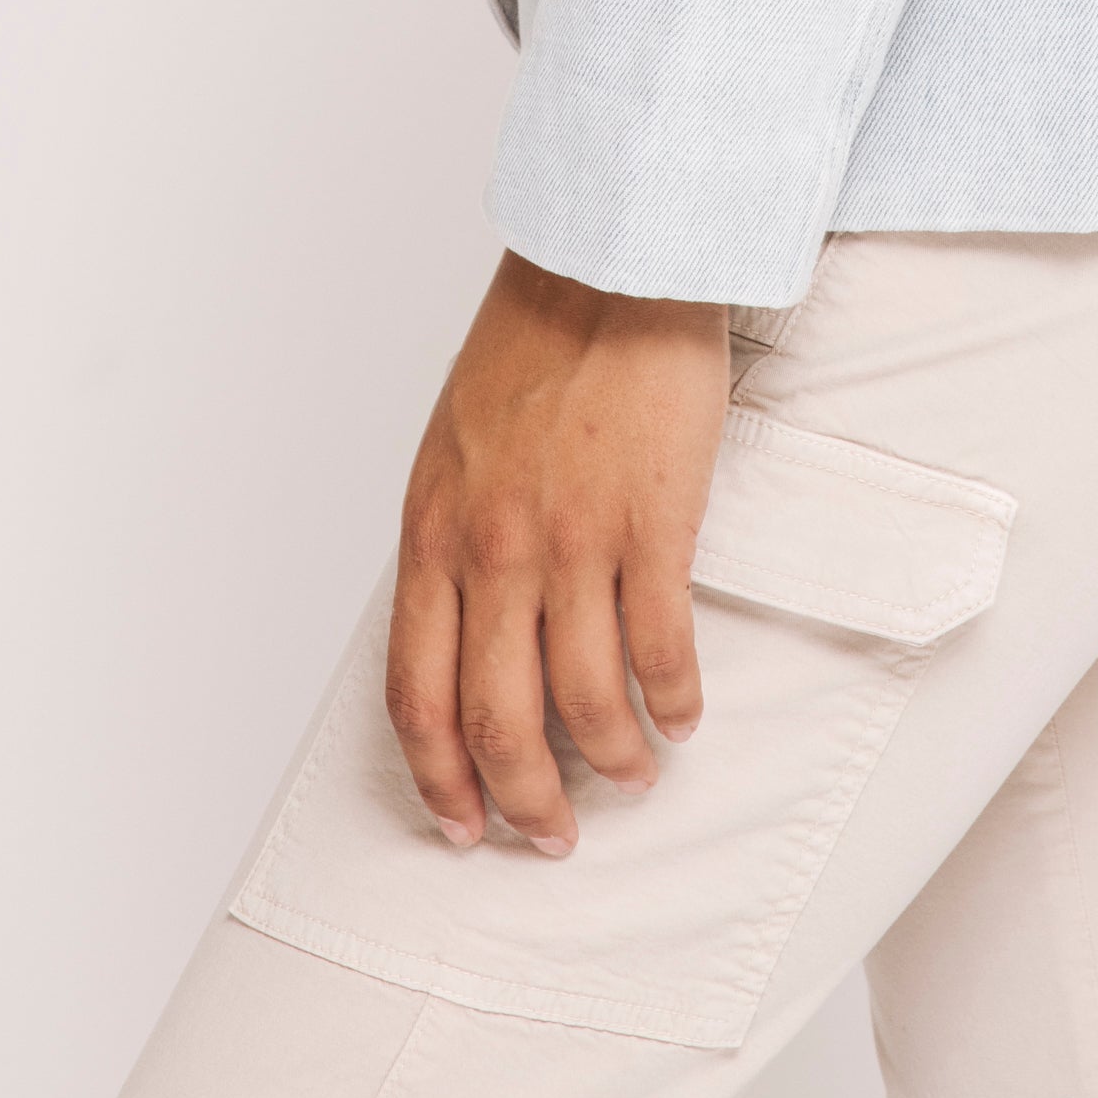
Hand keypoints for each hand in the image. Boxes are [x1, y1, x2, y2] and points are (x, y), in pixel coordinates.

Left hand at [386, 249, 727, 853]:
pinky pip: (660, 648)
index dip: (439, 778)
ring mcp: (572, 539)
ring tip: (632, 774)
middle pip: (497, 721)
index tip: (464, 823)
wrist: (607, 264)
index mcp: (433, 533)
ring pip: (584, 702)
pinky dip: (673, 701)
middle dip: (524, 801)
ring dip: (611, 760)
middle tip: (552, 832)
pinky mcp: (651, 522)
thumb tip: (464, 639)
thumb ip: (452, 544)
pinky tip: (681, 714)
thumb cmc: (532, 349)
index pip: (416, 693)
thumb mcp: (452, 451)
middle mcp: (493, 549)